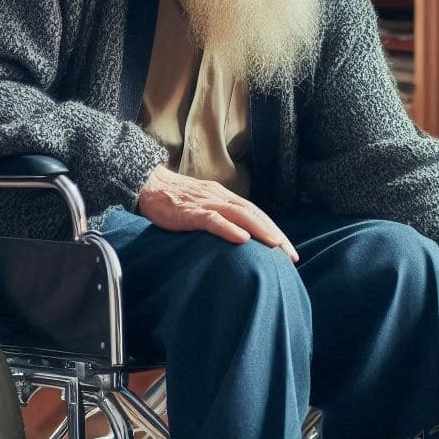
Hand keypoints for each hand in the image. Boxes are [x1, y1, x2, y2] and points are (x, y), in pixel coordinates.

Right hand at [137, 165, 298, 262]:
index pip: (256, 214)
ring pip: (239, 215)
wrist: (146, 184)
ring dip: (260, 230)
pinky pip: (212, 219)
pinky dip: (229, 228)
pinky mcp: (189, 211)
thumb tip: (237, 239)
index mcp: (225, 198)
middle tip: (291, 255)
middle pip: (254, 215)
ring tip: (276, 246)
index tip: (288, 249)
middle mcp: (220, 197)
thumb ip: (219, 218)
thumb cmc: (174, 200)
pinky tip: (243, 239)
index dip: (274, 230)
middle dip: (275, 234)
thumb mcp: (202, 207)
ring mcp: (205, 203)